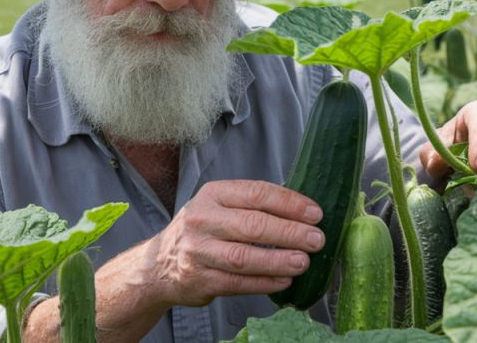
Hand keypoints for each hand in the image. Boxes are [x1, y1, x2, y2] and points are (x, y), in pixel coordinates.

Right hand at [145, 180, 324, 307]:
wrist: (159, 264)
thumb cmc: (203, 231)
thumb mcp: (219, 206)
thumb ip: (252, 206)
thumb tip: (303, 211)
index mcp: (212, 195)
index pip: (256, 193)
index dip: (289, 203)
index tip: (315, 214)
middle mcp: (202, 220)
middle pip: (252, 225)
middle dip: (289, 232)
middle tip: (316, 239)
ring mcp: (198, 251)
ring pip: (244, 257)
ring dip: (278, 260)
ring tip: (303, 262)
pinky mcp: (199, 279)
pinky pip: (238, 282)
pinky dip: (265, 282)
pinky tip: (284, 280)